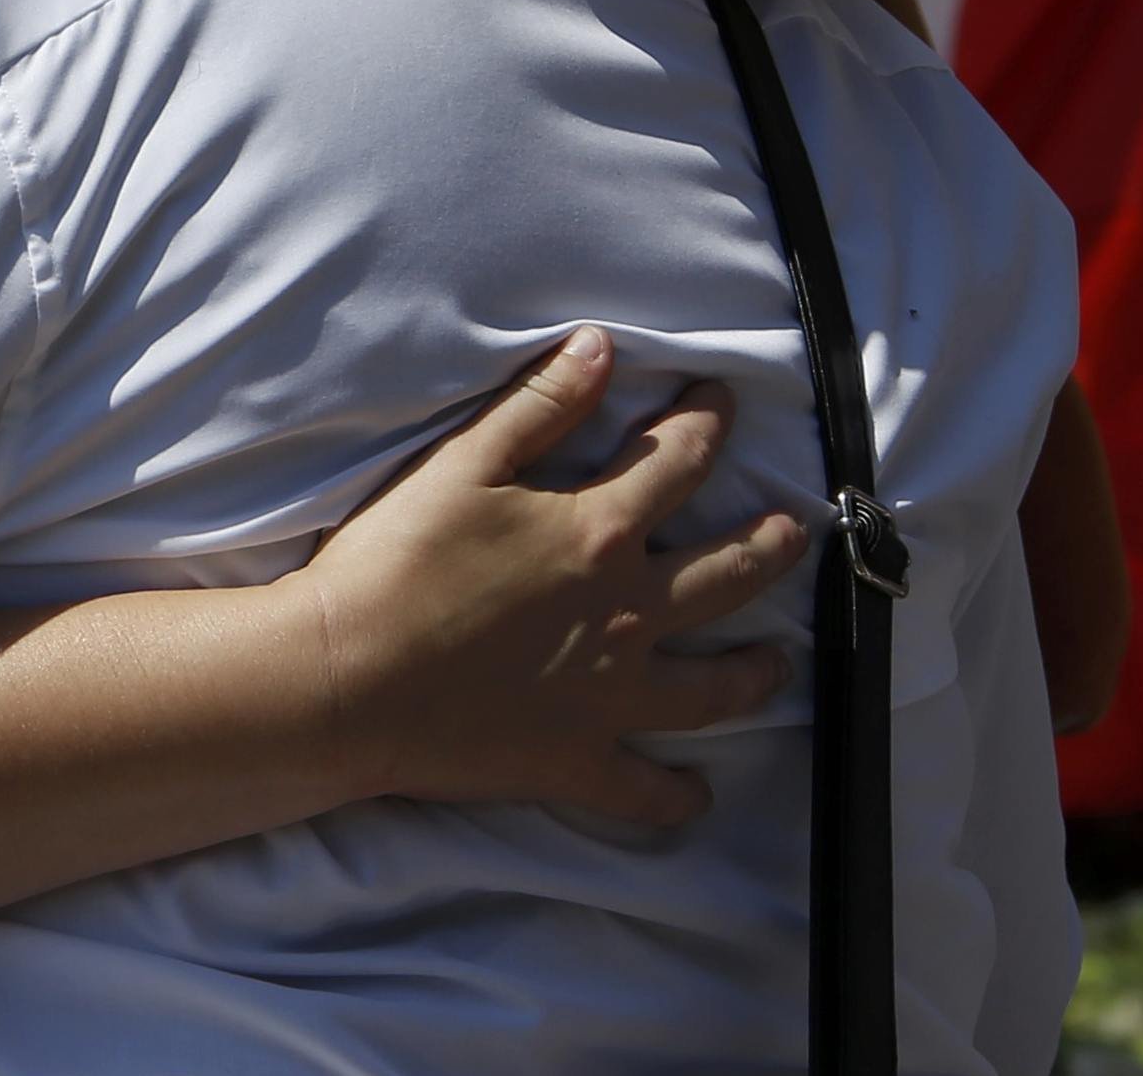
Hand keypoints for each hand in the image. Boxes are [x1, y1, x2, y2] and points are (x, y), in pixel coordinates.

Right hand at [299, 326, 803, 829]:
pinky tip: (695, 795)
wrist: (349, 677)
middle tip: (793, 530)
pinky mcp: (578, 760)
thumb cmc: (394, 563)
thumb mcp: (462, 464)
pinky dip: (674, 796)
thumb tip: (602, 346)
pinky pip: (644, 790)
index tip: (722, 398)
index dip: (705, 422)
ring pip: (711, 688)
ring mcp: (610, 696)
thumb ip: (538, 406)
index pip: (676, 463)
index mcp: (596, 532)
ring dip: (753, 672)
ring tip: (777, 662)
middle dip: (767, 546)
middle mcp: (626, 614)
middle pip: (724, 576)